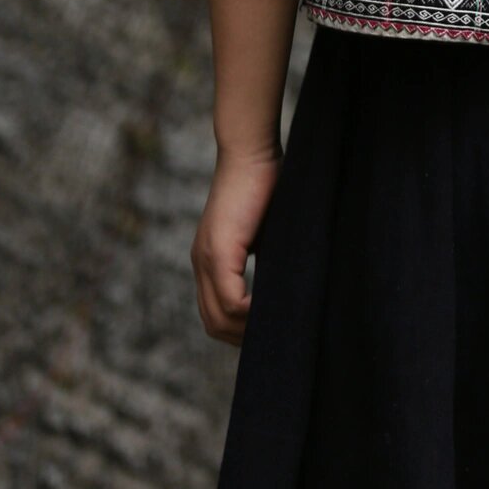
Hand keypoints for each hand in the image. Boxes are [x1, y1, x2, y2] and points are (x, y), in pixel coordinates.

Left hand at [191, 144, 283, 345]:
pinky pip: (230, 299)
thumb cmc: (267, 181)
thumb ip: (267, 258)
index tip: (267, 334)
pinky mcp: (218, 250)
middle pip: (213, 323)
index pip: (214, 313)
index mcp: (210, 259)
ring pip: (218, 317)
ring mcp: (206, 258)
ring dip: (246, 331)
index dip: (239, 331)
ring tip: (275, 328)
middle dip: (242, 339)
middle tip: (272, 339)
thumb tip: (288, 290)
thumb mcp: (267, 231)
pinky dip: (249, 313)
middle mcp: (201, 263)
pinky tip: (271, 310)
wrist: (252, 148)